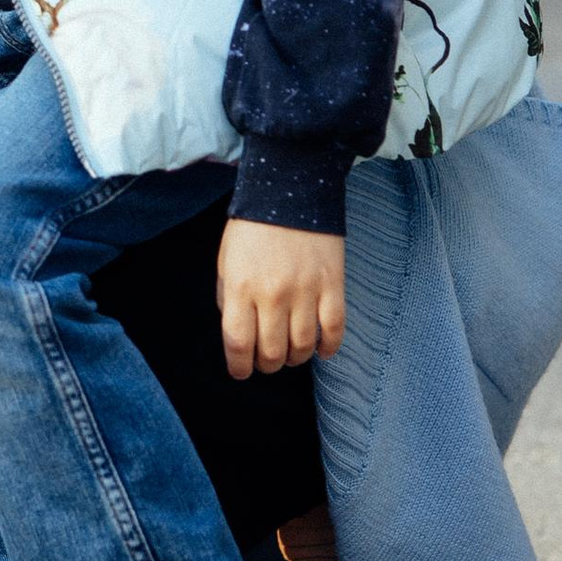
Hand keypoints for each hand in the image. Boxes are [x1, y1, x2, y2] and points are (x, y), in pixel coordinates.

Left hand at [217, 221, 344, 380]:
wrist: (292, 189)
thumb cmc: (254, 228)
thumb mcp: (226, 261)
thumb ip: (229, 299)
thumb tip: (239, 335)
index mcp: (241, 287)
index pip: (238, 343)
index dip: (238, 366)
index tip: (241, 371)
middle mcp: (273, 294)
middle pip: (271, 352)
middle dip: (267, 364)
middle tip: (267, 360)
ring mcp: (306, 290)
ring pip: (303, 347)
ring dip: (295, 358)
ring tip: (291, 353)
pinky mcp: (333, 284)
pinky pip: (334, 329)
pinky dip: (328, 347)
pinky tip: (321, 350)